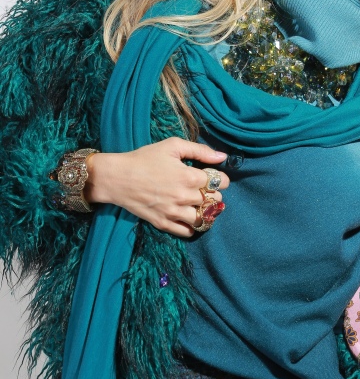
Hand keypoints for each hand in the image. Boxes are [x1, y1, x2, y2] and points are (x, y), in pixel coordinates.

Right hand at [85, 137, 229, 236]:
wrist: (117, 177)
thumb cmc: (144, 159)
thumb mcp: (172, 146)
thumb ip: (200, 150)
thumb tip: (222, 157)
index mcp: (190, 177)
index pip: (220, 182)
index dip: (220, 178)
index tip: (212, 176)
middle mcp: (185, 197)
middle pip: (215, 201)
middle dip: (213, 194)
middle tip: (204, 189)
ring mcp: (174, 213)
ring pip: (204, 219)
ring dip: (206, 212)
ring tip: (199, 204)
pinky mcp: (163, 223)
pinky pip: (188, 232)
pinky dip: (192, 226)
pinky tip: (188, 216)